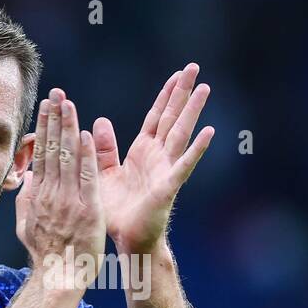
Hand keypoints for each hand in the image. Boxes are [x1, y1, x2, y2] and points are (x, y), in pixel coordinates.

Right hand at [15, 89, 105, 288]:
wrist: (57, 277)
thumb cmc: (45, 254)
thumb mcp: (26, 224)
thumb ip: (27, 200)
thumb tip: (25, 180)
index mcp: (39, 194)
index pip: (42, 153)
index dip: (45, 127)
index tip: (47, 106)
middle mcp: (51, 193)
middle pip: (52, 148)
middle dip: (54, 118)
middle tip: (57, 93)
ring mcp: (68, 200)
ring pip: (67, 158)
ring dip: (68, 128)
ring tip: (68, 104)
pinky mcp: (87, 209)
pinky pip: (86, 178)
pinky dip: (85, 156)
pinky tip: (85, 135)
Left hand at [94, 64, 213, 254]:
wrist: (126, 241)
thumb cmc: (116, 212)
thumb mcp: (103, 173)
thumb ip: (104, 148)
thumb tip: (98, 121)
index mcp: (143, 152)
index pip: (156, 116)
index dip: (166, 95)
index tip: (177, 73)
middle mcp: (158, 157)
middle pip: (172, 117)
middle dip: (183, 92)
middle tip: (195, 67)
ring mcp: (166, 170)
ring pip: (181, 134)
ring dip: (193, 111)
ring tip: (205, 88)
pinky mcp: (168, 187)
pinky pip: (183, 165)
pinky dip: (197, 148)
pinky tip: (209, 132)